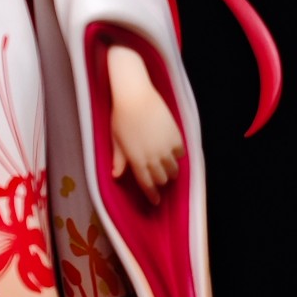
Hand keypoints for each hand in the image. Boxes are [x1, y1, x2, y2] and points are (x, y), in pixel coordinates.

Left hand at [106, 45, 184, 206]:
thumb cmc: (121, 116)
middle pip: (162, 178)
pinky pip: (180, 154)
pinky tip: (172, 153)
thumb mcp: (116, 139)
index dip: (152, 194)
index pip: (146, 184)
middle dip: (161, 182)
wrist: (135, 95)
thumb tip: (116, 175)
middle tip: (160, 182)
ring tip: (168, 170)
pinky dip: (177, 156)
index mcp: (136, 160)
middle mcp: (152, 157)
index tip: (155, 201)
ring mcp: (165, 147)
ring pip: (173, 169)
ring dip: (170, 172)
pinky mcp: (176, 136)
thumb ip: (119, 159)